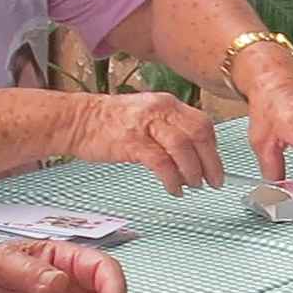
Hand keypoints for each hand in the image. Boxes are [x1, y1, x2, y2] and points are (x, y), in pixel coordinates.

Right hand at [70, 89, 225, 193]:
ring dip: (193, 171)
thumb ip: (169, 129)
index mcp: (166, 103)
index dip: (213, 147)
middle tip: (214, 181)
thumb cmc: (109, 122)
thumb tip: (193, 154)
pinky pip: (162, 163)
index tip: (215, 165)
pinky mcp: (132, 142)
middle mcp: (160, 109)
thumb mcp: (146, 116)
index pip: (202, 123)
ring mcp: (146, 125)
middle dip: (211, 162)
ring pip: (184, 148)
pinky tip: (173, 189)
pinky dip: (172, 179)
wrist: (77, 120)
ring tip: (193, 186)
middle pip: (199, 134)